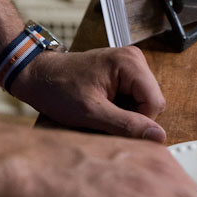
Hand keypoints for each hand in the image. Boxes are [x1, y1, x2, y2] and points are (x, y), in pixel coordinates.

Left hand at [11, 46, 166, 142]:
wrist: (39, 76)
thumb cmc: (58, 88)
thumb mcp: (91, 113)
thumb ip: (126, 125)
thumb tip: (158, 136)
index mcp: (130, 63)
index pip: (155, 103)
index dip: (139, 122)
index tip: (113, 127)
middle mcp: (135, 59)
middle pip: (152, 102)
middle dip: (131, 118)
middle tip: (103, 118)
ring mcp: (131, 65)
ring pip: (144, 103)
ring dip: (125, 114)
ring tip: (100, 111)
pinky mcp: (125, 73)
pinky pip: (135, 99)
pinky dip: (121, 109)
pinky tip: (103, 106)